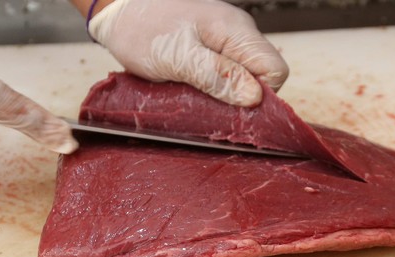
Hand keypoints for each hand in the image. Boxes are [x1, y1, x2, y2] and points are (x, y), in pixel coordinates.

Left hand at [88, 0, 289, 106]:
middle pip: (262, 77)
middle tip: (208, 104)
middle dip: (241, 99)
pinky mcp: (211, 49)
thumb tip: (255, 97)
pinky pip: (226, 75)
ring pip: (244, 78)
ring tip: (195, 95)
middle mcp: (238, 34)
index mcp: (236, 31)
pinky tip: (192, 89)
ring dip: (225, 96)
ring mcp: (225, 41)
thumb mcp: (178, 57)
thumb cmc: (143, 29)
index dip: (261, 96)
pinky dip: (213, 88)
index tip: (231, 107)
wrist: (118, 10)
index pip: (275, 71)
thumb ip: (217, 76)